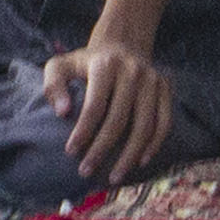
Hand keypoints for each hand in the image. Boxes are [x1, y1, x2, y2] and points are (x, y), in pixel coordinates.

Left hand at [43, 37, 174, 184]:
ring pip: (145, 125)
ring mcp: (153, 81)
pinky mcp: (166, 89)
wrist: (123, 43)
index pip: (95, 105)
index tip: (70, 152)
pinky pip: (164, 122)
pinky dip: (154, 144)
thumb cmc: (86, 62)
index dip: (83, 131)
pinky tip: (140, 161)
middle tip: (86, 171)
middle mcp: (133, 72)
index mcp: (106, 66)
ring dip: (130, 155)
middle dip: (102, 149)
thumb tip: (63, 113)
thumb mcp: (61, 65)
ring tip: (114, 176)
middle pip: (119, 119)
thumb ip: (53, 85)